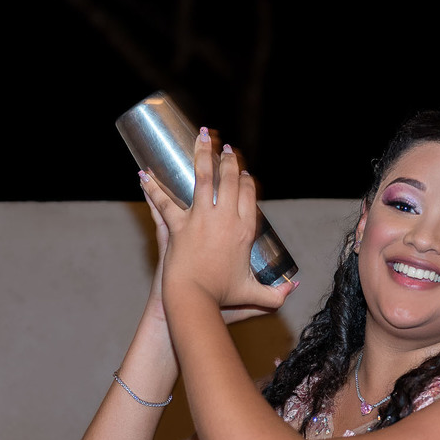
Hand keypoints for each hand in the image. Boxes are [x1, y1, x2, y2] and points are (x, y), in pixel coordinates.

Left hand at [140, 129, 296, 314]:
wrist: (195, 302)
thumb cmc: (223, 300)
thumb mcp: (254, 295)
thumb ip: (277, 293)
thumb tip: (294, 287)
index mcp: (245, 230)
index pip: (249, 195)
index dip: (246, 181)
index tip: (242, 173)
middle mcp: (225, 219)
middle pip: (230, 180)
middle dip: (229, 160)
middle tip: (226, 149)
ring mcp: (201, 219)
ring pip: (203, 178)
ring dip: (202, 154)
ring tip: (202, 137)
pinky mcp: (179, 225)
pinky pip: (164, 201)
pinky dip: (153, 187)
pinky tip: (145, 172)